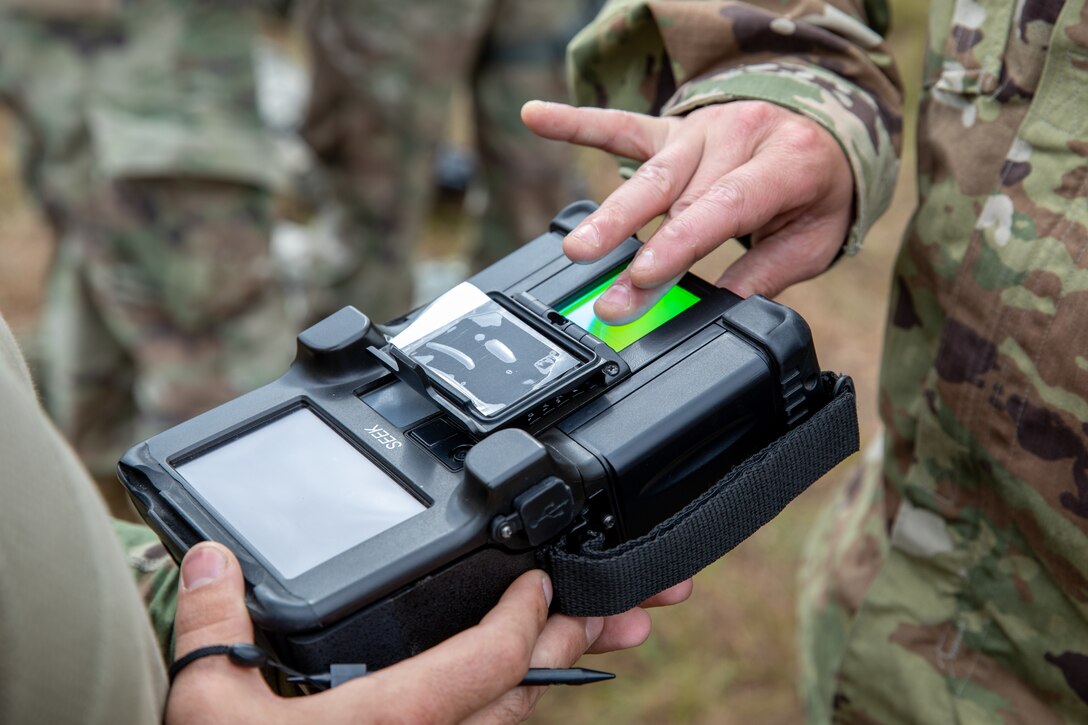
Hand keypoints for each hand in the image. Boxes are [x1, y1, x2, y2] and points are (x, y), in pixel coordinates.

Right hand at [168, 543, 691, 723]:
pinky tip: (515, 683)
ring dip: (557, 673)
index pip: (493, 659)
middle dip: (581, 641)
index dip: (530, 615)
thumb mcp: (208, 705)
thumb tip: (211, 559)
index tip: (542, 580)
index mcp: (395, 717)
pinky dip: (514, 700)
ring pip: (515, 719)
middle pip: (528, 690)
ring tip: (601, 638)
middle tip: (632, 610)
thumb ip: (215, 626)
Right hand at [522, 100, 853, 322]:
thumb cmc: (817, 188)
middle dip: (634, 249)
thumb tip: (722, 312)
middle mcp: (735, 138)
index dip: (678, 245)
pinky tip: (535, 116)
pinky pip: (621, 126)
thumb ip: (767, 274)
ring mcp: (698, 130)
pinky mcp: (670, 128)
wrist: (825, 126)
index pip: (721, 208)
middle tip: (604, 295)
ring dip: (609, 216)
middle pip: (676, 197)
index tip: (642, 279)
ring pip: (647, 175)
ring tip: (574, 250)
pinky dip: (576, 123)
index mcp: (782, 163)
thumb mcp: (814, 238)